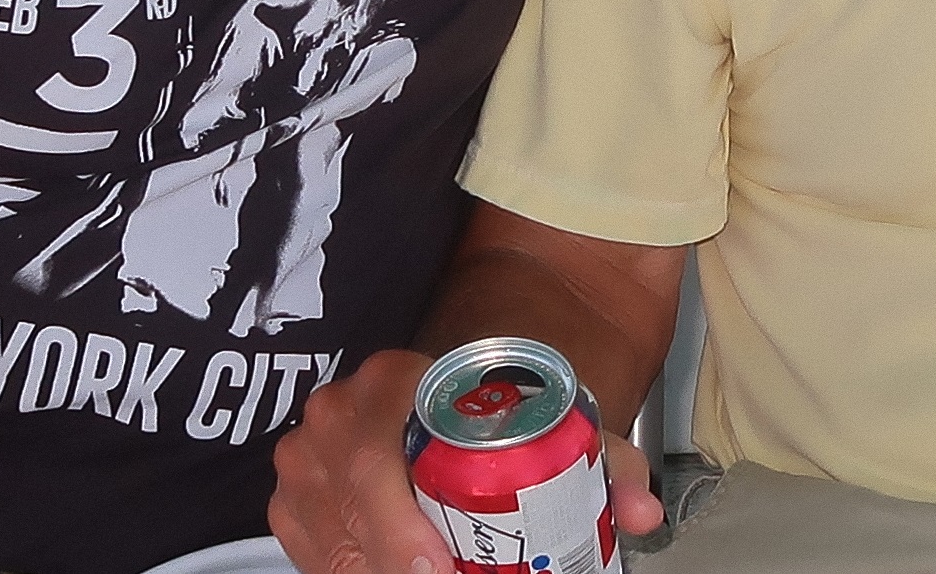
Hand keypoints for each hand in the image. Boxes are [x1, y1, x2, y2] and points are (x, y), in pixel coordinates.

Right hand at [269, 351, 662, 573]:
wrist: (452, 382)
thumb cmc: (499, 408)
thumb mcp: (559, 425)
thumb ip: (607, 464)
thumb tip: (643, 513)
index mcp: (395, 380)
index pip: (376, 462)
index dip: (400, 529)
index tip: (439, 569)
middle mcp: (339, 411)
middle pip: (350, 510)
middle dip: (396, 563)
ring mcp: (307, 453)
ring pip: (329, 540)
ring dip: (377, 569)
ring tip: (435, 573)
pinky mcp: (293, 493)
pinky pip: (312, 552)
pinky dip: (353, 570)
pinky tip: (399, 569)